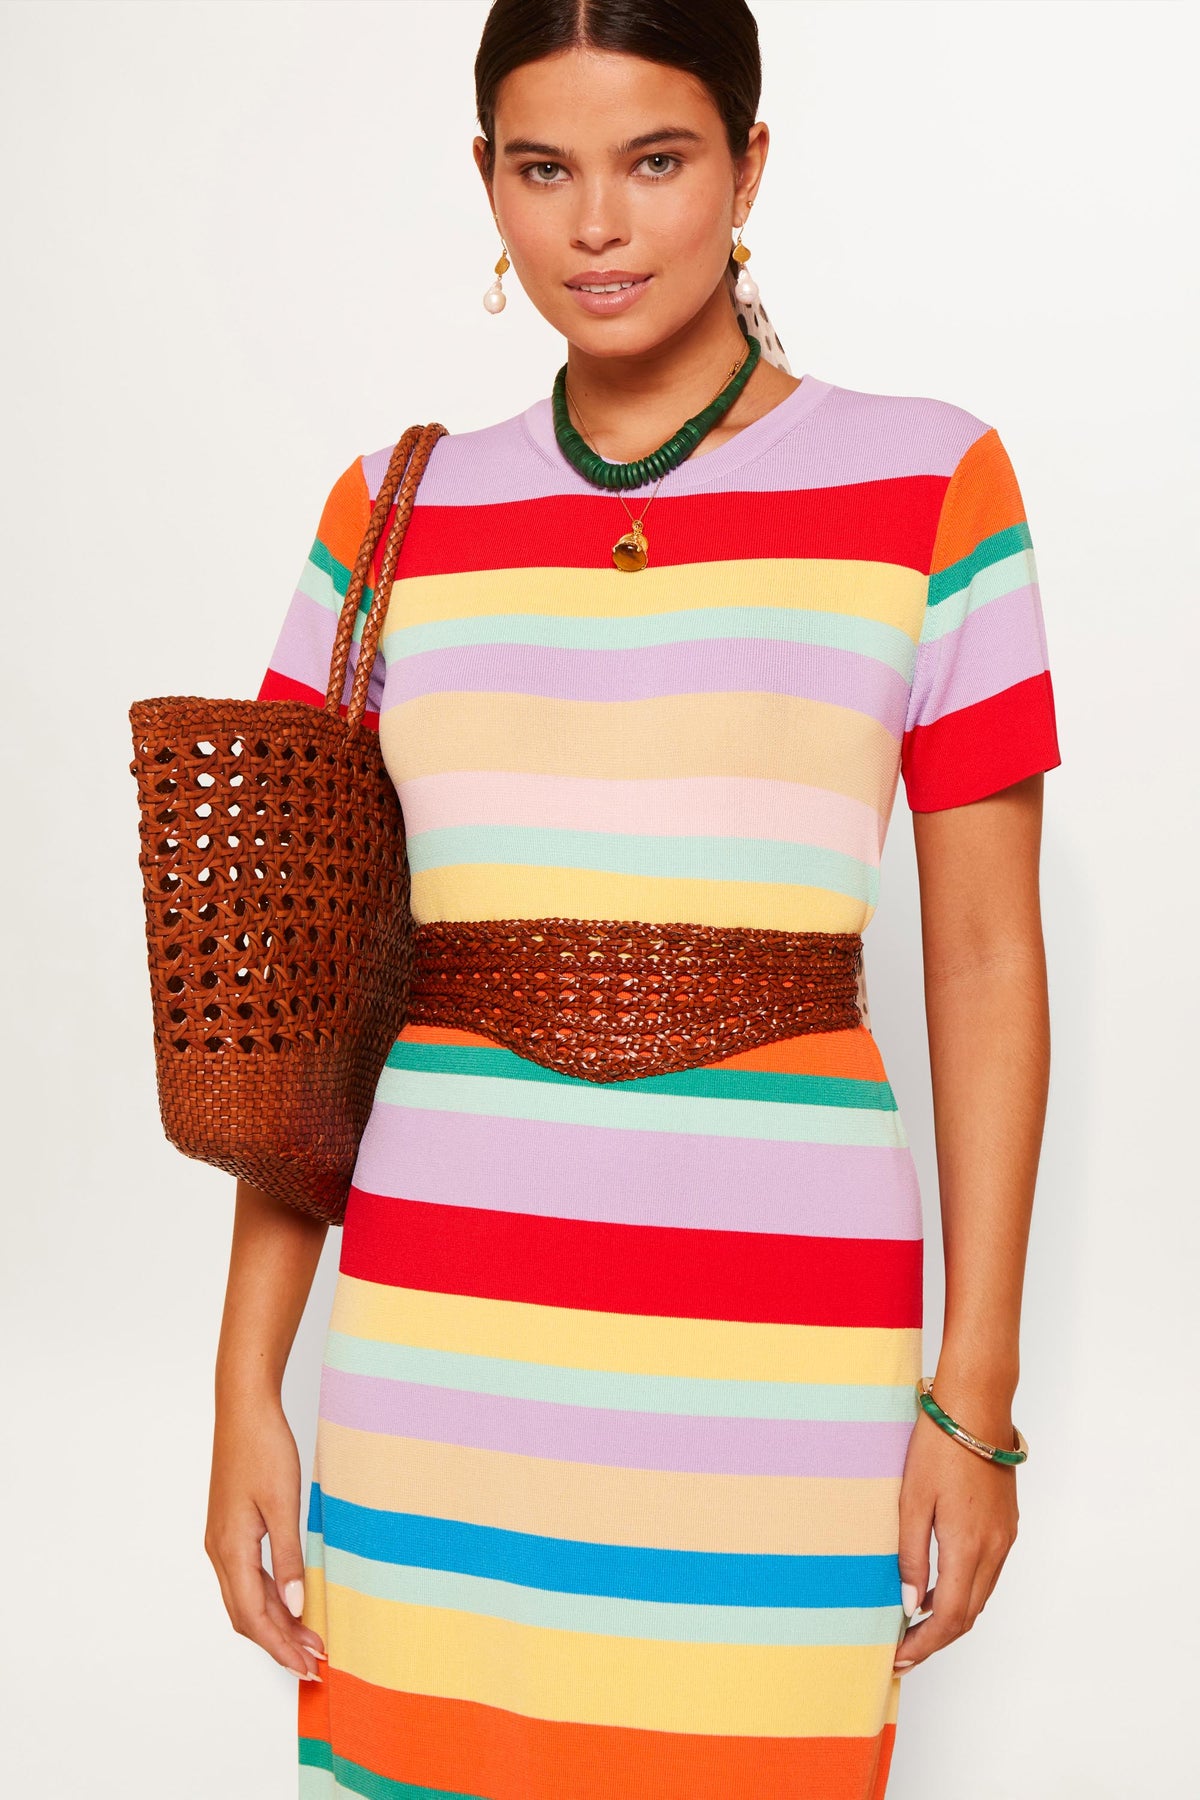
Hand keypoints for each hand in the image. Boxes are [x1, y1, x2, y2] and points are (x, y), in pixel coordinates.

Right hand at [204, 1391, 326, 1680]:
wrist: (244, 1409)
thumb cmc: (263, 1448)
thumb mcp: (283, 1504)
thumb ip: (289, 1558)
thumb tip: (295, 1606)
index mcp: (230, 1549)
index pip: (254, 1616)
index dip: (280, 1647)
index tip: (306, 1667)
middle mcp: (220, 1551)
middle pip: (246, 1615)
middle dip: (278, 1643)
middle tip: (313, 1661)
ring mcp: (222, 1540)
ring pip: (245, 1598)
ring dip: (274, 1622)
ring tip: (308, 1638)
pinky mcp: (229, 1529)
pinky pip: (246, 1578)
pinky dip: (268, 1598)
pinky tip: (289, 1602)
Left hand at [892, 1369, 1020, 1673]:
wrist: (975, 1407)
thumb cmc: (938, 1447)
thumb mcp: (912, 1500)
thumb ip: (912, 1556)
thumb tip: (910, 1605)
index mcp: (969, 1546)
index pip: (950, 1617)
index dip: (925, 1645)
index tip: (898, 1657)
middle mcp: (994, 1549)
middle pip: (969, 1614)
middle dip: (936, 1639)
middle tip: (902, 1650)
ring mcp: (1004, 1537)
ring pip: (980, 1595)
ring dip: (951, 1616)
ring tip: (915, 1626)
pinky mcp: (1005, 1525)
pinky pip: (986, 1573)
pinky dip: (963, 1591)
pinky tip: (938, 1588)